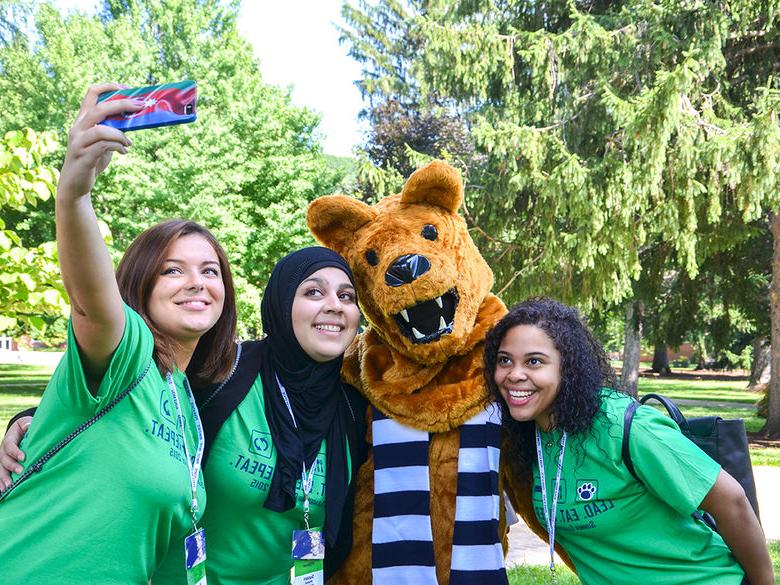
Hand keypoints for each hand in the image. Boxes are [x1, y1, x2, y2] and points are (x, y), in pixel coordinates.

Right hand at [0, 416, 31, 490]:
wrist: (20, 430)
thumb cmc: (25, 427)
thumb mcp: (26, 422)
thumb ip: (27, 424)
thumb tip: (29, 426)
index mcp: (9, 439)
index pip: (10, 446)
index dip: (15, 452)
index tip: (23, 457)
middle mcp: (2, 450)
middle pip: (4, 459)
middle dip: (11, 466)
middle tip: (20, 471)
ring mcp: (2, 459)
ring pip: (0, 468)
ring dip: (3, 478)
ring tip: (9, 486)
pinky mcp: (3, 465)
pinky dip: (0, 482)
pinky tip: (3, 490)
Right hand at [57, 83, 143, 200]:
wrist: (76, 185)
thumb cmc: (92, 160)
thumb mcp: (103, 142)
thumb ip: (113, 130)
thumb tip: (134, 121)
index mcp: (82, 120)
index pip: (91, 94)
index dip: (108, 87)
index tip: (125, 87)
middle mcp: (78, 128)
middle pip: (99, 108)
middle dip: (122, 105)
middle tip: (141, 106)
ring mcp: (79, 142)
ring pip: (101, 129)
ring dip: (120, 134)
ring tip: (128, 142)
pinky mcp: (84, 156)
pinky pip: (104, 146)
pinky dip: (118, 146)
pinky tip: (124, 152)